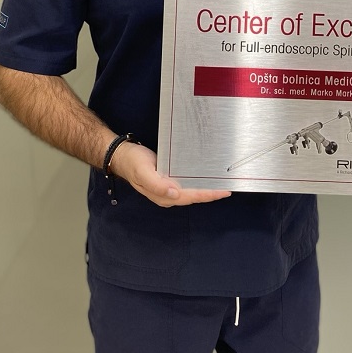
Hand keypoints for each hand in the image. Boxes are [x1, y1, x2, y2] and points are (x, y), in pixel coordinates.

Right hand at [112, 141, 231, 206]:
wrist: (123, 155)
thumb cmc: (133, 163)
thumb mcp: (143, 172)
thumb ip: (157, 185)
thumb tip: (174, 194)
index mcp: (163, 195)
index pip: (190, 197)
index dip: (207, 195)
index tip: (222, 191)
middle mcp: (168, 194)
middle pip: (195, 196)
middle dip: (211, 193)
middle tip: (229, 187)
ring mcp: (169, 187)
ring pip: (192, 190)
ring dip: (207, 188)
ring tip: (222, 183)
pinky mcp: (170, 179)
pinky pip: (187, 183)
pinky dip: (198, 181)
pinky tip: (206, 176)